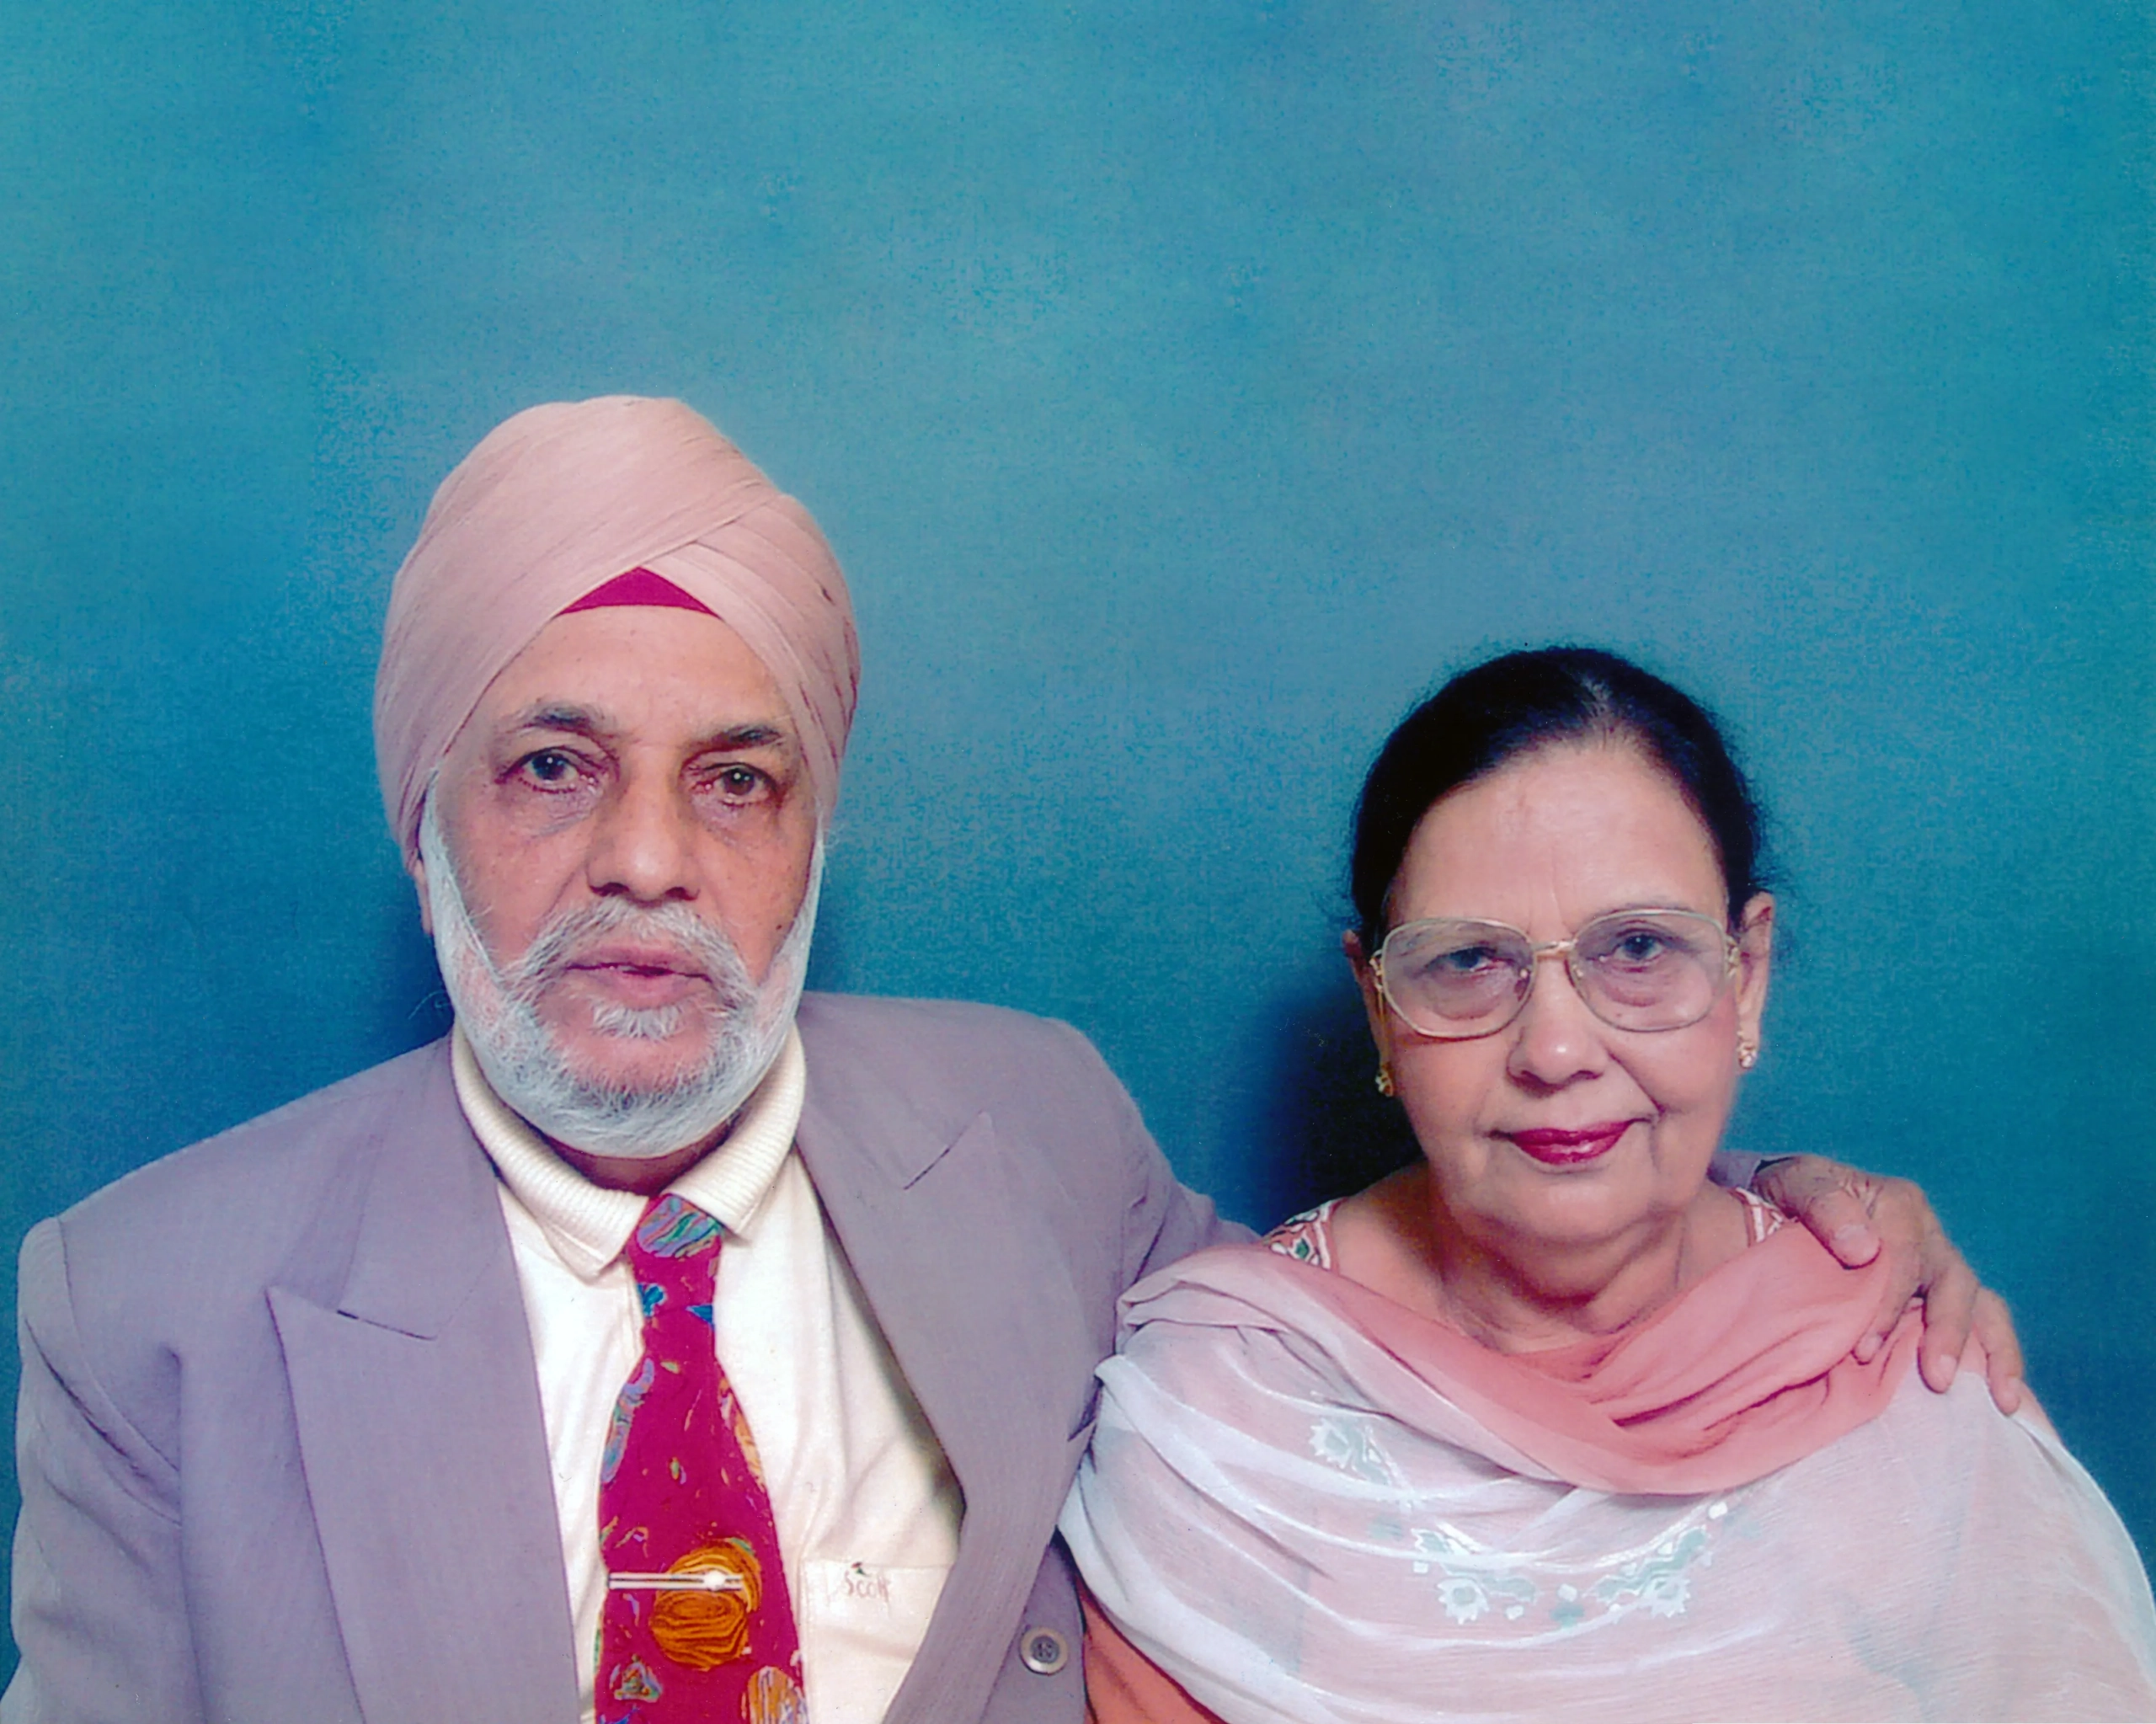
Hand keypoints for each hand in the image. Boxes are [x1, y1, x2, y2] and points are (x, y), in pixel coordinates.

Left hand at [1753, 1155, 2023, 1413]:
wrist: (1787, 1201)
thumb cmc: (1793, 1193)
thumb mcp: (1798, 1184)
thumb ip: (1824, 1207)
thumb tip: (1862, 1249)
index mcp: (1899, 1205)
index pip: (1905, 1260)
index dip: (1889, 1306)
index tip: (1864, 1349)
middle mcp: (1928, 1234)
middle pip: (1954, 1283)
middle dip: (1950, 1334)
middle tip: (1938, 1381)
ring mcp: (1939, 1264)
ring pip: (1981, 1304)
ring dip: (1996, 1352)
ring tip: (2005, 1400)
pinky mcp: (1939, 1291)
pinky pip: (1981, 1321)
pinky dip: (1996, 1357)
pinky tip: (2003, 1396)